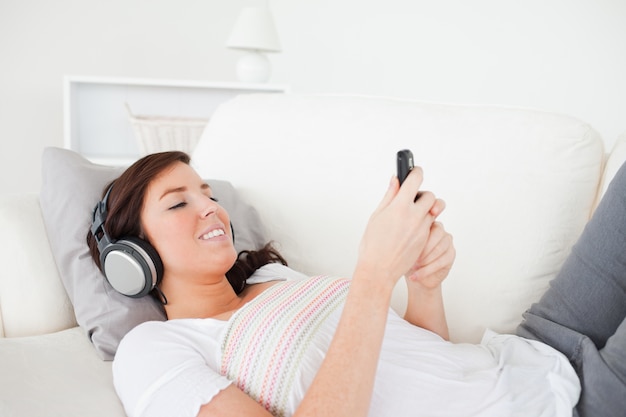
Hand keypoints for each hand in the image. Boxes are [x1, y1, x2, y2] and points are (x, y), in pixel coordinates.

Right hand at [356, 167, 439, 287]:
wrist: (379, 270)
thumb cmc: (372, 245)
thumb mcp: (377, 216)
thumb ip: (389, 196)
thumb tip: (395, 180)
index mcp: (399, 207)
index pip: (415, 180)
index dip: (415, 172)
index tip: (415, 170)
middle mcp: (414, 216)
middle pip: (430, 196)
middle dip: (423, 194)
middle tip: (412, 198)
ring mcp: (422, 229)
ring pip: (432, 212)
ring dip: (424, 210)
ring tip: (411, 215)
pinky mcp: (425, 240)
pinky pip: (430, 226)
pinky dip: (423, 224)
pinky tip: (410, 230)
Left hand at [405, 221, 454, 289]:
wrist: (415, 274)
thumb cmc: (407, 257)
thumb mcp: (403, 246)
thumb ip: (406, 236)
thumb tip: (401, 232)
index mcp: (427, 223)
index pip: (428, 220)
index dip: (423, 228)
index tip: (416, 241)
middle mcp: (439, 230)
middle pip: (437, 234)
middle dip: (424, 248)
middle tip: (413, 258)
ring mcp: (447, 242)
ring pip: (440, 248)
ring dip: (425, 260)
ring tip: (413, 267)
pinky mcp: (450, 255)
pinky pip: (441, 261)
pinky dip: (427, 270)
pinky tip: (416, 275)